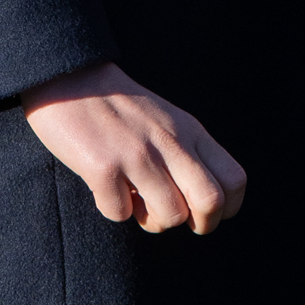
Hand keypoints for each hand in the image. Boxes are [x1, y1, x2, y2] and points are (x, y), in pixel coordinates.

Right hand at [22, 60, 245, 234]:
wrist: (70, 79)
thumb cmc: (120, 108)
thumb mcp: (169, 121)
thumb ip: (189, 153)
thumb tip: (201, 206)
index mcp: (190, 132)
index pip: (234, 180)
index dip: (225, 208)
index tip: (200, 210)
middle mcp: (170, 143)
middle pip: (210, 202)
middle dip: (199, 225)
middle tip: (172, 216)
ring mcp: (137, 155)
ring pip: (170, 216)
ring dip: (151, 220)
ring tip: (134, 199)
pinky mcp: (103, 166)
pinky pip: (120, 213)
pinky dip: (113, 209)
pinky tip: (104, 188)